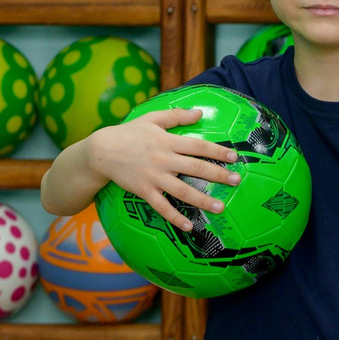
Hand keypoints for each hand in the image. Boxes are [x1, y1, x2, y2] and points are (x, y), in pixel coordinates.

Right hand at [81, 108, 238, 230]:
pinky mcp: (144, 191)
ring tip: (220, 208)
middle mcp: (163, 160)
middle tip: (236, 181)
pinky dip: (175, 217)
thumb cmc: (129, 133)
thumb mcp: (152, 119)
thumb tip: (200, 113)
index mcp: (167, 141)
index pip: (198, 146)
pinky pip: (161, 207)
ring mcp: (154, 177)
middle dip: (218, 175)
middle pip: (195, 168)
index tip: (234, 157)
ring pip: (182, 190)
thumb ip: (176, 116)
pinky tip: (189, 226)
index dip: (217, 151)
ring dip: (202, 200)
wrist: (101, 151)